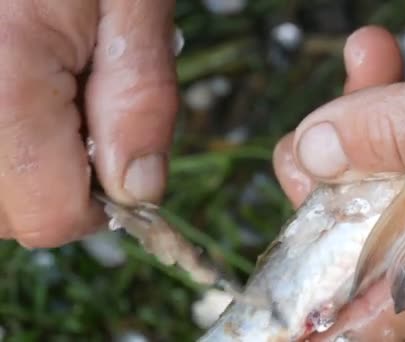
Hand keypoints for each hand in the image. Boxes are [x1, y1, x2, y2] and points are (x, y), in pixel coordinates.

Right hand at [0, 1, 177, 247]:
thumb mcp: (132, 5)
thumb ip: (140, 101)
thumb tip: (139, 191)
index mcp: (2, 85)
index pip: (50, 216)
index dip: (101, 202)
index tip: (120, 155)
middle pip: (12, 214)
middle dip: (61, 182)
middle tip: (82, 107)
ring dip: (28, 166)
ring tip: (48, 91)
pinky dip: (5, 147)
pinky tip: (21, 93)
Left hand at [273, 0, 404, 339]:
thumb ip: (394, 132)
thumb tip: (313, 155)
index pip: (400, 302)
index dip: (339, 316)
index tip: (289, 328)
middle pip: (376, 209)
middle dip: (337, 163)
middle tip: (317, 127)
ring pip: (392, 147)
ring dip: (370, 96)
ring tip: (369, 51)